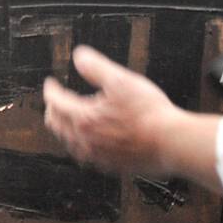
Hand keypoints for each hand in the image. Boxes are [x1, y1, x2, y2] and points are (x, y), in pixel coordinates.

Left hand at [42, 44, 180, 173]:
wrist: (171, 142)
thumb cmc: (149, 112)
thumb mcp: (122, 80)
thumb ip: (96, 67)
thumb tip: (79, 55)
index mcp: (84, 118)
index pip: (56, 102)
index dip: (51, 90)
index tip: (50, 83)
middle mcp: (85, 140)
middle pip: (57, 124)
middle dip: (53, 109)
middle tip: (56, 100)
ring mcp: (97, 156)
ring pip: (69, 142)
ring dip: (65, 128)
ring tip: (69, 120)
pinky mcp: (110, 166)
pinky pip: (86, 156)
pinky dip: (81, 144)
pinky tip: (90, 141)